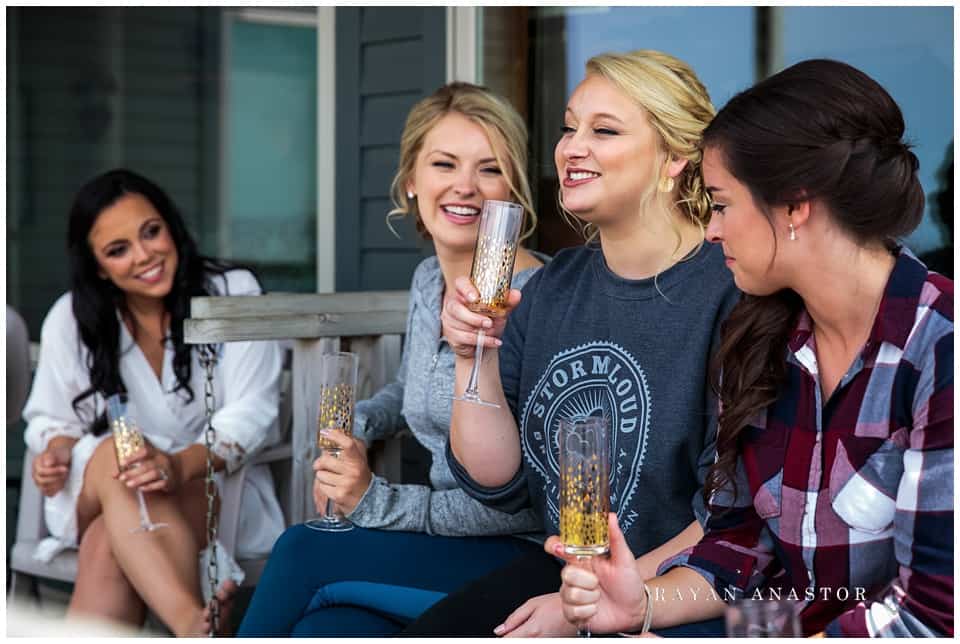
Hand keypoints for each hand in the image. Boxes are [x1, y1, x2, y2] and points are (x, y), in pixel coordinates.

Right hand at [32, 443, 72, 496]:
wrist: (63, 457)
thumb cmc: (60, 453)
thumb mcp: (57, 452)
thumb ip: (51, 457)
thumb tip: (47, 464)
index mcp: (36, 464)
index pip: (42, 472)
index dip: (54, 471)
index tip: (65, 468)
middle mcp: (35, 474)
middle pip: (42, 482)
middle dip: (57, 478)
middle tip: (66, 472)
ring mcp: (39, 482)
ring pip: (44, 489)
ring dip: (57, 484)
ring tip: (65, 477)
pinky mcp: (45, 488)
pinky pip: (48, 493)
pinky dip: (56, 490)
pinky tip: (62, 483)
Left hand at [116, 441, 178, 493]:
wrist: (181, 468)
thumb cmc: (158, 464)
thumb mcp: (150, 458)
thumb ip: (134, 463)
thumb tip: (114, 472)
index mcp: (156, 453)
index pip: (145, 451)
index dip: (133, 456)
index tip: (122, 463)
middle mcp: (162, 461)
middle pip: (147, 465)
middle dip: (133, 472)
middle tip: (121, 478)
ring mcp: (167, 471)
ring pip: (154, 474)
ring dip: (140, 479)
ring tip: (129, 484)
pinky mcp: (170, 481)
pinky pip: (160, 484)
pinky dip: (150, 486)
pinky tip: (142, 488)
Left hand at [312, 429, 371, 514]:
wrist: (367, 498)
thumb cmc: (360, 475)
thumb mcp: (360, 457)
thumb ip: (351, 444)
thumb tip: (335, 431)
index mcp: (358, 460)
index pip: (348, 444)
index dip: (336, 436)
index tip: (326, 432)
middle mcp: (353, 472)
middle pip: (326, 460)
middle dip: (320, 462)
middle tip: (322, 463)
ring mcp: (345, 484)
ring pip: (321, 474)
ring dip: (323, 475)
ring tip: (332, 477)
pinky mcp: (338, 495)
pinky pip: (322, 486)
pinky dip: (324, 486)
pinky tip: (333, 485)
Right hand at [441, 276, 521, 358]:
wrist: (483, 344)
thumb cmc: (489, 321)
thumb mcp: (499, 310)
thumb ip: (507, 302)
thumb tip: (516, 294)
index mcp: (464, 292)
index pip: (460, 283)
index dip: (466, 289)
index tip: (475, 297)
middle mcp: (453, 304)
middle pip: (456, 307)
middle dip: (473, 317)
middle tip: (489, 322)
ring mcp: (449, 320)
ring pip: (461, 324)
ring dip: (480, 330)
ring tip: (493, 332)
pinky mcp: (451, 335)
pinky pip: (465, 338)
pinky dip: (482, 341)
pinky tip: (493, 341)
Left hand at [495, 592, 577, 637]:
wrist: (578, 610)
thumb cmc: (557, 605)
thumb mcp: (532, 604)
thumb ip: (514, 619)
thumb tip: (499, 630)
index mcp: (531, 630)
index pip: (508, 641)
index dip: (503, 637)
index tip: (503, 633)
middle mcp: (538, 641)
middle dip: (513, 637)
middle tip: (520, 627)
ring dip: (523, 638)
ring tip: (532, 628)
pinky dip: (532, 639)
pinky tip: (537, 632)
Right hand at [547, 513, 648, 634]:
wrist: (634, 611)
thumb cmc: (629, 583)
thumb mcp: (625, 559)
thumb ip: (615, 537)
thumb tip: (611, 516)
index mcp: (583, 558)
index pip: (560, 547)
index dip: (554, 545)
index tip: (558, 547)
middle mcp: (575, 575)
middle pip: (565, 573)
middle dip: (586, 579)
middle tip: (598, 582)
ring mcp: (572, 593)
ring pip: (570, 593)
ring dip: (591, 597)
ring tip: (600, 596)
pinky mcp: (573, 612)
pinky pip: (573, 611)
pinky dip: (589, 611)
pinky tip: (596, 608)